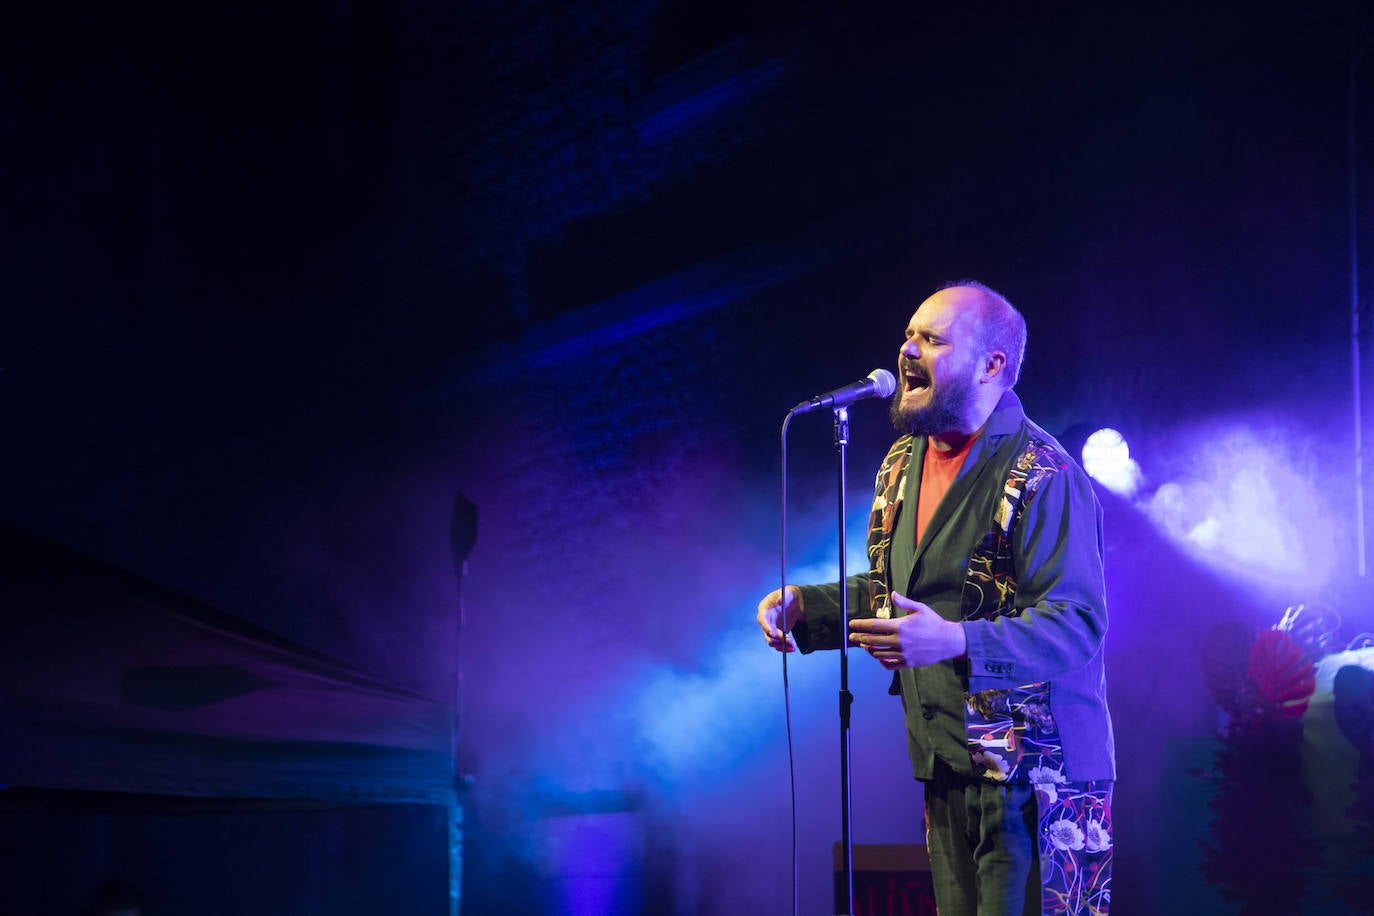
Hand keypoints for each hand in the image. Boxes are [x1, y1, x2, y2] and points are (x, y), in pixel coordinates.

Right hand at [757, 587, 804, 651]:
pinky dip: (784, 648)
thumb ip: (784, 596)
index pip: (762, 619)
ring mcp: (770, 629)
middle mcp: (765, 621)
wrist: (794, 603)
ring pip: (772, 641)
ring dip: (782, 645)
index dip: (766, 627)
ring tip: (794, 646)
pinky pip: (778, 644)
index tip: (774, 633)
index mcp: (764, 609)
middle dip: (778, 638)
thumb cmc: (789, 596)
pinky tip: (792, 648)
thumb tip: (779, 601)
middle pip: (767, 633)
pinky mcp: (777, 635)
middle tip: (790, 641)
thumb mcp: (788, 594)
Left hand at [848, 591, 966, 668]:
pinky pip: (890, 664)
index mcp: (900, 627)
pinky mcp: (908, 663)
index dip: (861, 625)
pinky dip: (881, 661)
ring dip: (869, 649)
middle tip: (852, 637)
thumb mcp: (920, 608)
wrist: (948, 641)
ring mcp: (903, 654)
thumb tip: (893, 594)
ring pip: (879, 653)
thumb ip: (904, 602)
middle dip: (860, 638)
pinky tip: (878, 657)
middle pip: (873, 640)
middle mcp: (899, 641)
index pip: (874, 626)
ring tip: (864, 645)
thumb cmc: (934, 623)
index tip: (852, 624)